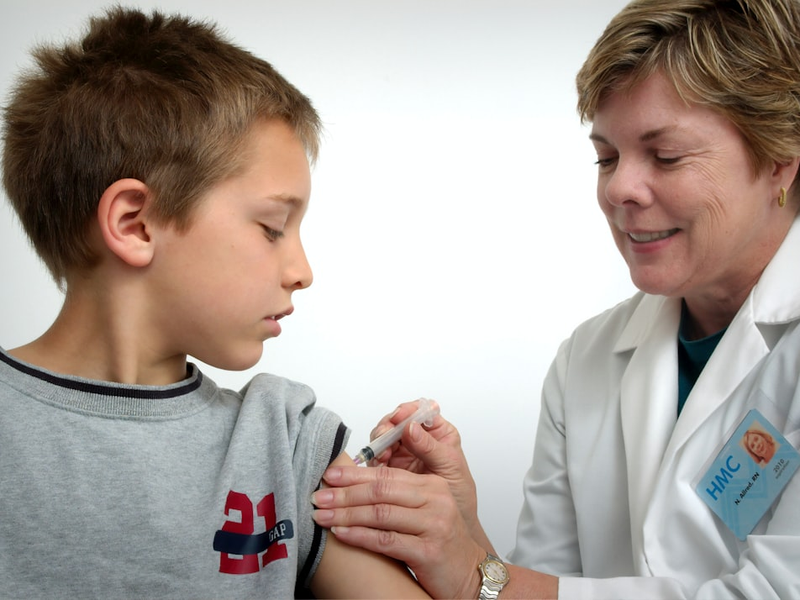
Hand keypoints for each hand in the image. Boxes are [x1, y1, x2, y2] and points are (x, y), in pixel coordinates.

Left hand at [312, 464, 485, 598]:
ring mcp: (434, 524)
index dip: (355, 474)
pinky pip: (386, 540)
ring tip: (322, 515)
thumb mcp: (424, 511)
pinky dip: (359, 536)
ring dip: (346, 514)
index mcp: (432, 485)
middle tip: (319, 496)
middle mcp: (435, 500)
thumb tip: (352, 487)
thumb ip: (398, 497)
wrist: (469, 575)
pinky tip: (340, 533)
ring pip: (381, 513)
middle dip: (345, 492)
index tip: (329, 475)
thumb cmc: (441, 543)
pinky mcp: (429, 551)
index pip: (387, 473)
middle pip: (381, 490)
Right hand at [367, 402, 485, 541]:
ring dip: (378, 443)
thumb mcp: (451, 469)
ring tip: (381, 456)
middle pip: (396, 421)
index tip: (400, 417)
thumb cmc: (459, 497)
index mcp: (438, 433)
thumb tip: (411, 427)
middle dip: (388, 427)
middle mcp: (418, 439)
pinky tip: (377, 466)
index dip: (407, 411)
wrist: (449, 530)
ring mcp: (402, 453)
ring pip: (383, 438)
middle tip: (384, 436)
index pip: (420, 411)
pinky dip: (373, 459)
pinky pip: (376, 457)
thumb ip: (432, 448)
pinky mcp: (389, 469)